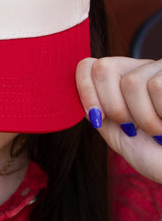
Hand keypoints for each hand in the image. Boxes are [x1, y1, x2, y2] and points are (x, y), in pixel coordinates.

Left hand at [76, 57, 161, 182]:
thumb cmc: (155, 155)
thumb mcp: (117, 133)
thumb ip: (96, 110)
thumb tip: (67, 91)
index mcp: (120, 81)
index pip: (87, 65)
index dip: (85, 90)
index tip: (97, 118)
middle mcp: (139, 68)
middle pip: (103, 68)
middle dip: (113, 106)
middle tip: (132, 127)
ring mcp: (160, 68)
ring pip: (131, 82)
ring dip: (144, 118)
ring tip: (160, 130)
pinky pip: (157, 87)